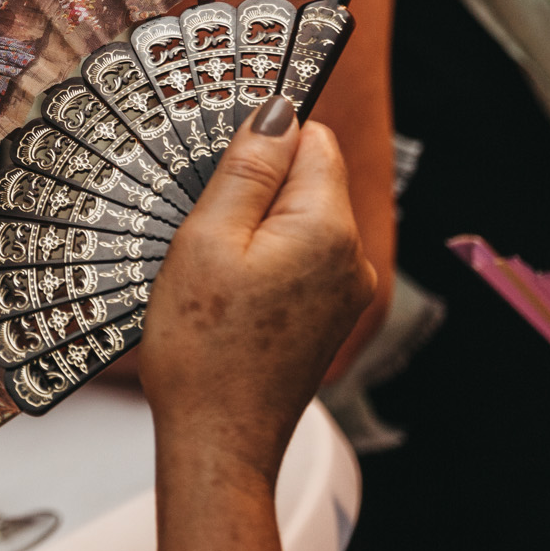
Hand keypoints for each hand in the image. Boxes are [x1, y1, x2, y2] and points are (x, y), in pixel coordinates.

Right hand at [139, 99, 376, 482]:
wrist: (217, 441)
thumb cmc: (202, 350)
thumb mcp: (206, 241)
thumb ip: (247, 169)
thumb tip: (278, 109)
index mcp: (328, 228)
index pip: (311, 138)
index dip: (259, 142)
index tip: (212, 166)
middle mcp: (351, 256)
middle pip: (306, 179)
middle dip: (252, 187)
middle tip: (198, 224)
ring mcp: (343, 289)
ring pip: (297, 220)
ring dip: (251, 226)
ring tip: (205, 266)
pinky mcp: (325, 315)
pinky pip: (295, 259)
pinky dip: (259, 261)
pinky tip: (222, 291)